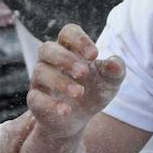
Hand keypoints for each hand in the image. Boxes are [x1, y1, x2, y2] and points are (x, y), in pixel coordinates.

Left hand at [0, 113, 76, 152]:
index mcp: (10, 132)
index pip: (45, 114)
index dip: (65, 117)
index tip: (83, 124)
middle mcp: (7, 129)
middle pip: (42, 121)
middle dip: (61, 127)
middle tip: (85, 137)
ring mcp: (3, 135)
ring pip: (34, 130)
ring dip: (50, 137)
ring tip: (74, 147)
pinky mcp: (0, 145)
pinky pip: (27, 137)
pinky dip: (40, 144)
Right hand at [27, 23, 124, 139]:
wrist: (79, 120)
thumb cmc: (94, 91)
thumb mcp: (111, 81)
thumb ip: (116, 70)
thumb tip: (114, 64)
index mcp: (70, 49)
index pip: (68, 32)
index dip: (79, 40)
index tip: (94, 55)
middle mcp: (50, 61)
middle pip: (47, 48)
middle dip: (65, 59)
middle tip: (84, 73)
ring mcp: (40, 80)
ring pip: (40, 72)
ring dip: (60, 82)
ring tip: (79, 93)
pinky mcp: (36, 101)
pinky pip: (35, 98)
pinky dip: (51, 104)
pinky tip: (66, 110)